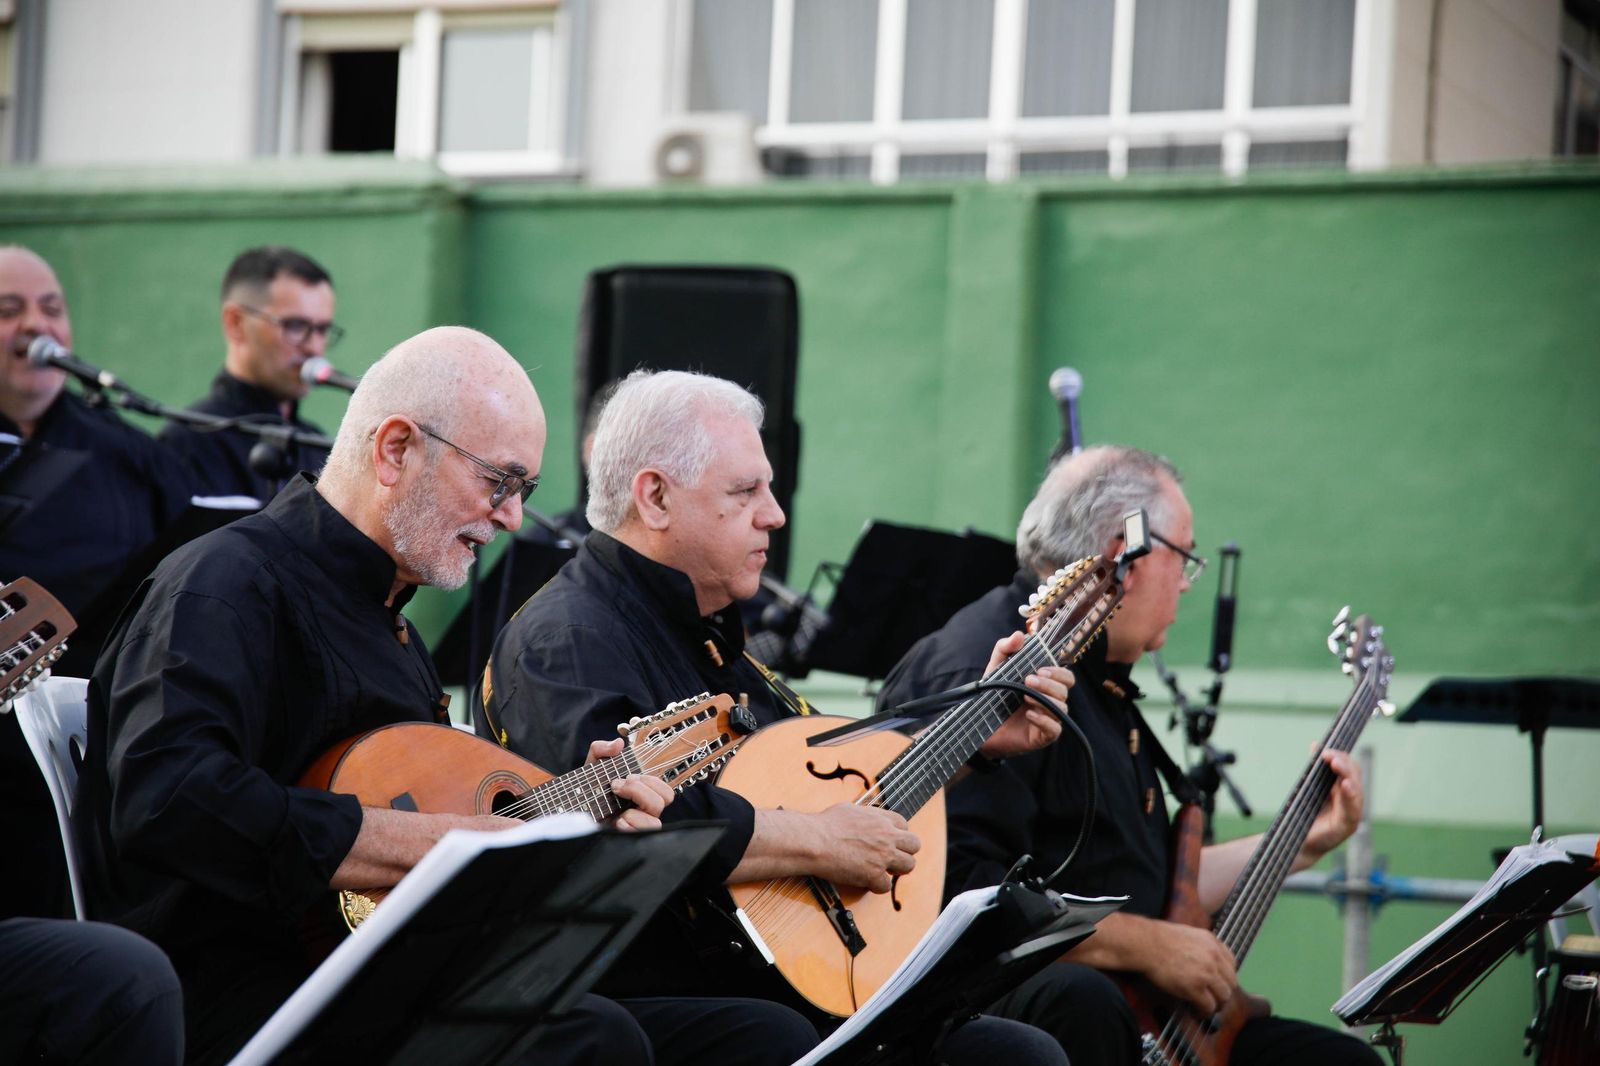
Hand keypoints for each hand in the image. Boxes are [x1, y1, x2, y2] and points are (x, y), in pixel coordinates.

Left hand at [584, 737, 673, 830]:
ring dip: (635, 812)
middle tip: (616, 788)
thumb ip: (602, 749)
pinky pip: (640, 835)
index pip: (665, 790)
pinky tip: (615, 823)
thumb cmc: (584, 790)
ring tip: (617, 811)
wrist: (566, 810)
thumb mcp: (591, 766)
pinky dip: (629, 826)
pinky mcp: (625, 839)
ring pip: (656, 822)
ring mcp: (635, 827)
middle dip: (640, 790)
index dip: (650, 780)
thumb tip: (618, 744)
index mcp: (641, 794)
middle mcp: (642, 811)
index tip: (625, 776)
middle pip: (664, 800)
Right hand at [805, 803, 919, 892]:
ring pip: (909, 865)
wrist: (815, 841)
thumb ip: (866, 815)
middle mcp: (886, 836)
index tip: (889, 840)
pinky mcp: (874, 874)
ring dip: (896, 869)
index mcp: (881, 818)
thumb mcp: (851, 809)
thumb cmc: (826, 825)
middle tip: (891, 857)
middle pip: (914, 845)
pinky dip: (876, 886)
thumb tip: (868, 818)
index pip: (904, 824)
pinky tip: (866, 881)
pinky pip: (887, 885)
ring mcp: (883, 855)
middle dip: (905, 852)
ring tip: (882, 870)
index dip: (897, 834)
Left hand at [976, 631, 1072, 759]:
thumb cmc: (991, 696)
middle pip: (1065, 690)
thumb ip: (1005, 649)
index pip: (1065, 676)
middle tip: (1029, 680)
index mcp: (1044, 684)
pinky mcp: (1042, 736)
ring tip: (1025, 696)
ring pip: (1062, 708)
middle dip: (1050, 683)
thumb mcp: (996, 669)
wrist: (977, 725)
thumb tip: (1019, 635)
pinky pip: (1055, 729)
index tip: (1041, 668)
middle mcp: (1049, 701)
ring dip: (1046, 699)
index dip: (1059, 671)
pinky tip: (1029, 714)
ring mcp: (1048, 719)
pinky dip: (1044, 720)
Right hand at [1143, 922, 1237, 1014]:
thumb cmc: (1158, 938)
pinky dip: (1203, 1012)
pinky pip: (1209, 1006)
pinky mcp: (1195, 988)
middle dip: (1222, 992)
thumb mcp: (1188, 934)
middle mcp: (1214, 957)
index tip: (1218, 983)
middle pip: (1231, 982)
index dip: (1225, 977)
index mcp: (1212, 942)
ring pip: (1223, 996)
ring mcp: (1206, 973)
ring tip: (1205, 1007)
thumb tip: (1202, 959)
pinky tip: (1196, 1011)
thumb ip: (1201, 946)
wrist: (1146, 943)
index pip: (1232, 965)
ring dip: (1215, 1004)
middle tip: (1213, 998)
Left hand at [1300, 749, 1362, 862]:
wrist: (1299, 842)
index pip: (1349, 768)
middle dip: (1342, 763)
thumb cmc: (1307, 815)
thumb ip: (1316, 770)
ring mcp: (1351, 813)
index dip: (1340, 756)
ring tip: (1336, 764)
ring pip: (1355, 790)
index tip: (1324, 749)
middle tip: (1328, 755)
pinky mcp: (1346, 826)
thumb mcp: (1311, 788)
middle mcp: (1351, 800)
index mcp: (1343, 789)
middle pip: (1354, 775)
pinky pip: (1351, 809)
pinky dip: (1349, 795)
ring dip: (1346, 774)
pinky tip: (1345, 785)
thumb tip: (1316, 745)